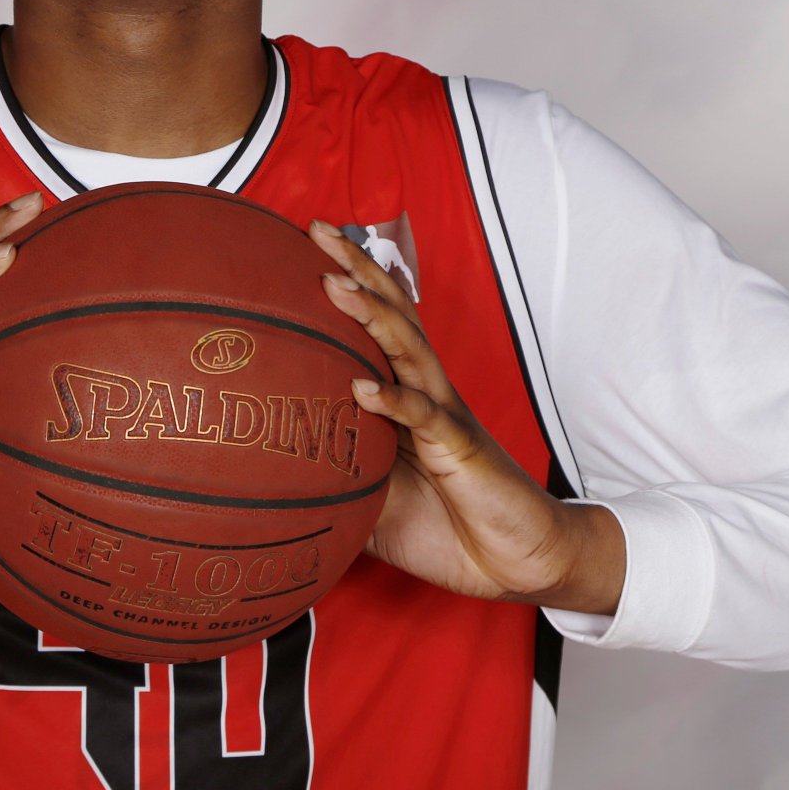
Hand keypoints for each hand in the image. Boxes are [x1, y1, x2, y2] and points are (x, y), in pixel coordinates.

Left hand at [308, 219, 623, 613]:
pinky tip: (364, 388)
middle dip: (357, 270)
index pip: (377, 325)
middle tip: (318, 230)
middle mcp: (427, 392)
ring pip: (408, 352)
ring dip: (372, 316)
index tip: (305, 245)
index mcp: (409, 395)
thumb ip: (332, 480)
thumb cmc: (449, 526)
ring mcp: (445, 416)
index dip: (349, 282)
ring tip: (335, 286)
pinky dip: (395, 402)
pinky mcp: (461, 450)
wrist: (520, 559)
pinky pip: (426, 420)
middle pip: (393, 315)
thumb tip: (267, 482)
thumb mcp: (374, 501)